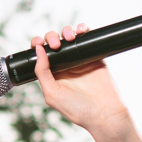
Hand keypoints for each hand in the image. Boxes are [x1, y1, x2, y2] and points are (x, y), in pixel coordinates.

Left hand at [31, 24, 131, 138]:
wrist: (104, 113)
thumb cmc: (77, 109)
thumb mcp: (52, 93)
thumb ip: (42, 72)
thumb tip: (37, 50)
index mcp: (51, 73)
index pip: (40, 54)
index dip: (37, 44)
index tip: (39, 44)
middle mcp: (64, 65)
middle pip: (53, 41)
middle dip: (51, 37)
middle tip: (56, 45)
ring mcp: (79, 58)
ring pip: (69, 36)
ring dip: (66, 31)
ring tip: (70, 38)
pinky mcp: (93, 55)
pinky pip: (87, 37)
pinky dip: (83, 29)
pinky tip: (81, 31)